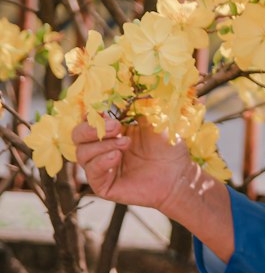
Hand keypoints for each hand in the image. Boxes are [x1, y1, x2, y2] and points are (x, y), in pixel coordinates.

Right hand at [72, 115, 195, 212]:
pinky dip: (101, 162)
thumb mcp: (153, 118)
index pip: (87, 119)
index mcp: (111, 130)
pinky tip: (117, 157)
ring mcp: (102, 166)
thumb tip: (122, 87)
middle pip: (77, 136)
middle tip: (115, 126)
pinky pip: (91, 173)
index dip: (91, 114)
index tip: (105, 110)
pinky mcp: (104, 185)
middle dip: (91, 129)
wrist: (179, 174)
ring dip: (102, 145)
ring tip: (126, 143)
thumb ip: (136, 104)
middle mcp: (102, 148)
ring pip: (82, 154)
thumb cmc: (168, 145)